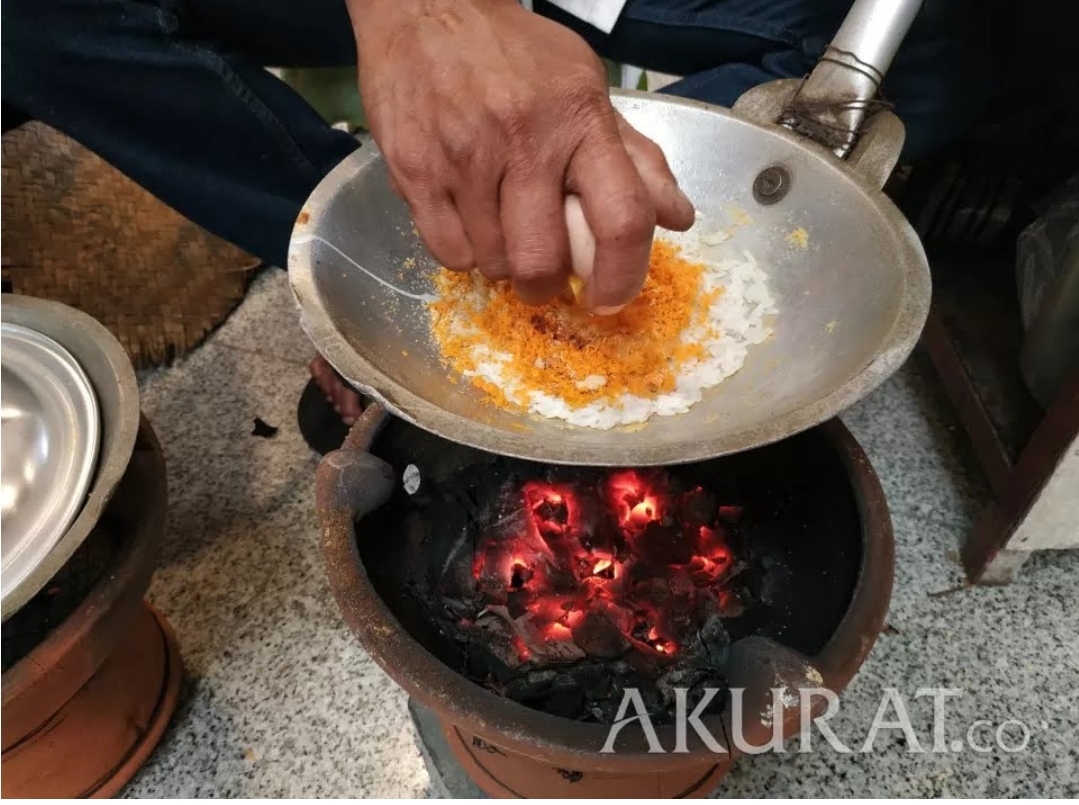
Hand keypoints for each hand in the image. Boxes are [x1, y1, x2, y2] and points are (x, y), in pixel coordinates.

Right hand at [350, 0, 694, 310]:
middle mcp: (523, 140)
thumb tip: (677, 218)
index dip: (624, 275)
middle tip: (545, 273)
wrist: (426, 9)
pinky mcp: (414, 171)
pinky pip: (447, 254)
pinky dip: (463, 253)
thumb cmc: (513, 54)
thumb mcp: (586, 87)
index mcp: (579, 119)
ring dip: (503, 263)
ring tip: (501, 228)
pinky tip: (468, 219)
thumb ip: (634, 158)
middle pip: (543, 260)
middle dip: (547, 284)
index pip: (621, 217)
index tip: (612, 299)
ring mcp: (464, 158)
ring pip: (493, 263)